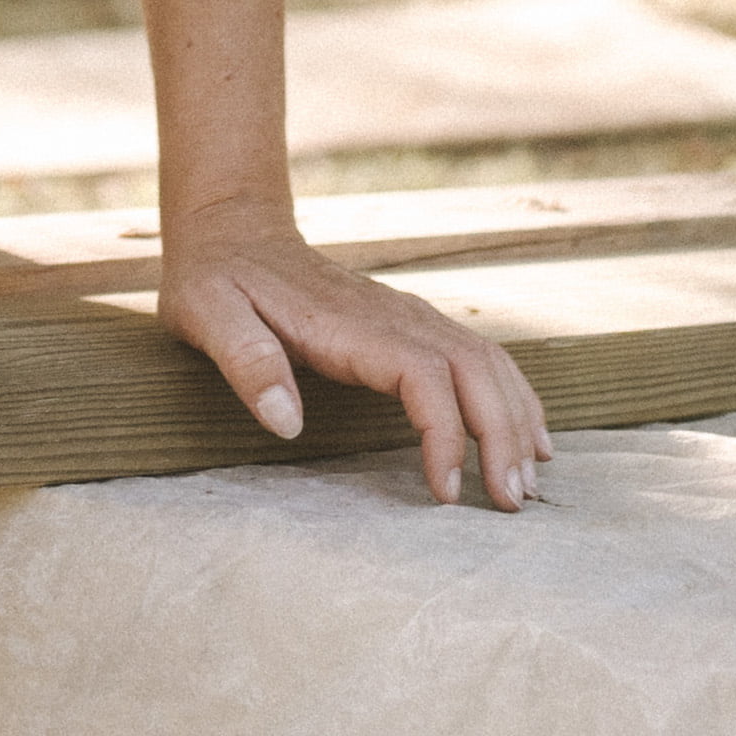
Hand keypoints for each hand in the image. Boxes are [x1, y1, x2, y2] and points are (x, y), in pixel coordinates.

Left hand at [150, 206, 554, 511]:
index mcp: (352, 324)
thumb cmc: (217, 281)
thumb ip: (246, 361)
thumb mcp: (207, 314)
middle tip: (513, 503)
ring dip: (516, 418)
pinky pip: (479, 357)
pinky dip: (511, 395)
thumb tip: (285, 421)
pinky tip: (528, 434)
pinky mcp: (411, 324)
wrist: (233, 233)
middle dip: (502, 435)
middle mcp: (396, 316)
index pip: (424, 376)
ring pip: (487, 361)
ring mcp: (409, 316)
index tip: (447, 492)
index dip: (445, 434)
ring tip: (528, 483)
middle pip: (474, 370)